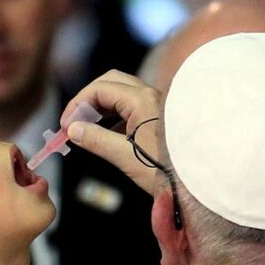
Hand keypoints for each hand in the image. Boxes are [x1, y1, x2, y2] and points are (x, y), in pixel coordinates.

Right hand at [62, 70, 163, 195]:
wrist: (199, 182)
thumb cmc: (166, 171)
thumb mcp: (126, 158)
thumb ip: (96, 140)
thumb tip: (72, 130)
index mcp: (141, 100)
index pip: (100, 89)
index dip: (78, 104)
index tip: (66, 126)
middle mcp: (151, 96)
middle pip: (111, 82)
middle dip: (88, 99)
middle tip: (74, 121)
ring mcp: (157, 105)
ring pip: (122, 94)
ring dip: (101, 107)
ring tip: (86, 129)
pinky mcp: (160, 118)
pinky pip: (132, 107)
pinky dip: (114, 116)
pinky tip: (106, 134)